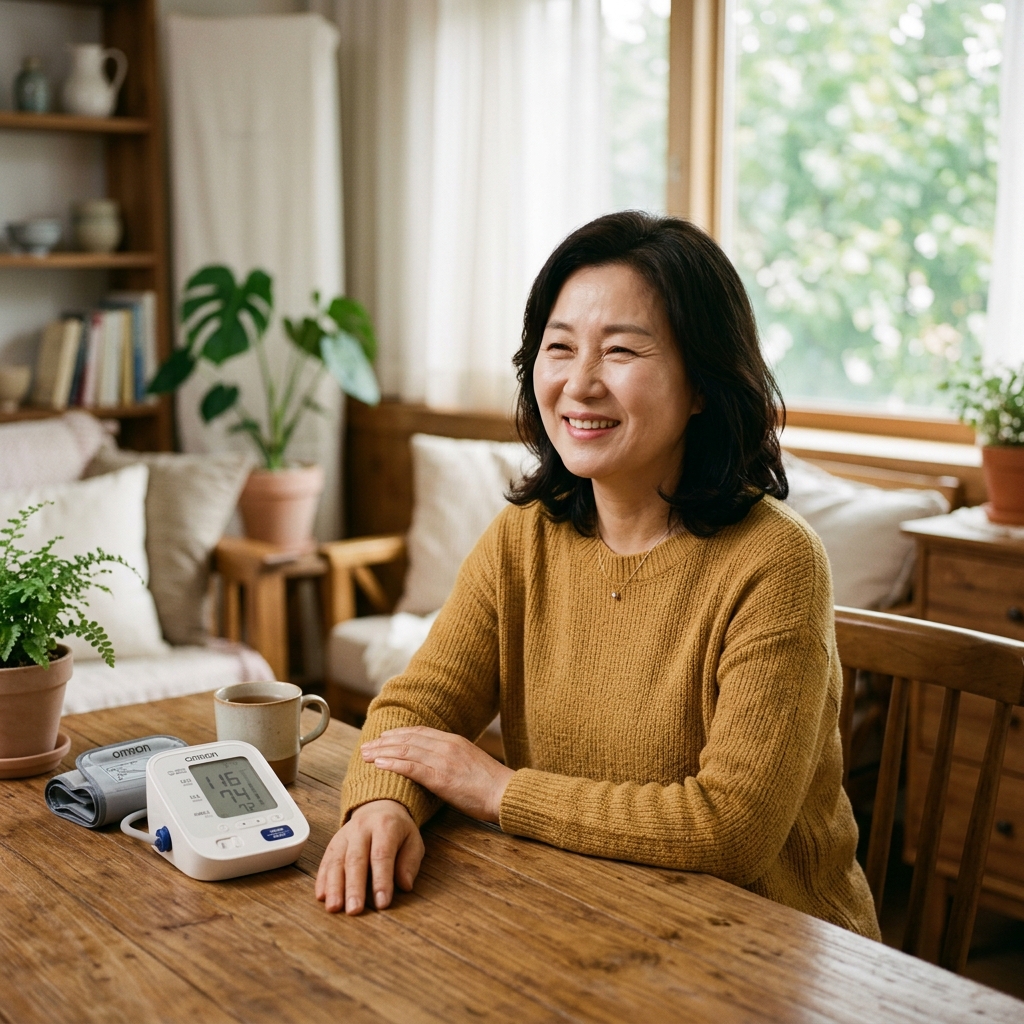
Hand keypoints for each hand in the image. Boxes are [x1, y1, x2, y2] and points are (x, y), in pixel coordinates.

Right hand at [315, 799, 423, 914]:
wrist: (379, 807)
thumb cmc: (398, 831)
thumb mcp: (413, 841)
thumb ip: (410, 862)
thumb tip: (405, 885)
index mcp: (385, 826)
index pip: (382, 855)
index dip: (381, 880)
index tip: (382, 903)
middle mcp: (361, 828)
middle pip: (356, 859)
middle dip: (354, 887)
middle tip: (354, 910)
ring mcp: (344, 835)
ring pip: (336, 861)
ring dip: (334, 886)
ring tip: (334, 907)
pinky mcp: (333, 843)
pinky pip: (326, 861)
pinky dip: (322, 879)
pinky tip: (321, 896)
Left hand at [361, 726, 513, 822]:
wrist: (506, 793)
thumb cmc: (492, 785)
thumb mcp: (471, 764)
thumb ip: (453, 759)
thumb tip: (439, 764)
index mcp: (454, 741)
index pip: (420, 732)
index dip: (398, 733)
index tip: (383, 737)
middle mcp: (446, 745)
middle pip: (408, 738)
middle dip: (384, 741)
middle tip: (366, 745)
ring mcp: (443, 760)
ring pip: (405, 750)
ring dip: (382, 752)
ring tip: (365, 754)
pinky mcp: (441, 777)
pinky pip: (411, 767)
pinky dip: (392, 764)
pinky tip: (378, 765)